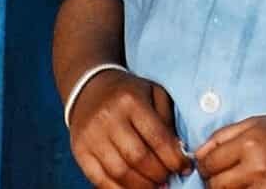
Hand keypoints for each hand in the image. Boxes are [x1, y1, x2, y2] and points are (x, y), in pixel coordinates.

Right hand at [68, 68, 193, 187]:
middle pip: (138, 157)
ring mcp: (91, 137)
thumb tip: (179, 150)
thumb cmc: (129, 93)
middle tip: (170, 179)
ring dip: (142, 186)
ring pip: (119, 172)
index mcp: (131, 101)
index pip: (157, 136)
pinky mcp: (79, 152)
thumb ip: (167, 118)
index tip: (186, 168)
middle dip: (158, 174)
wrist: (90, 88)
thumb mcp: (154, 92)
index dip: (174, 158)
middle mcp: (109, 119)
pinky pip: (99, 180)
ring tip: (156, 187)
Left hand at [193, 112, 265, 188]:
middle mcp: (258, 166)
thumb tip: (196, 154)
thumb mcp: (259, 122)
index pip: (208, 163)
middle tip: (226, 175)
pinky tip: (254, 186)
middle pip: (215, 186)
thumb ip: (225, 135)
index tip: (213, 165)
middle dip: (215, 181)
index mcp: (251, 142)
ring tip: (242, 181)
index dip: (205, 165)